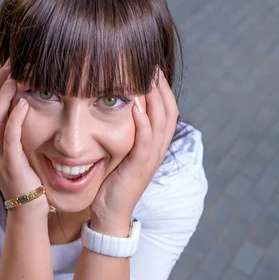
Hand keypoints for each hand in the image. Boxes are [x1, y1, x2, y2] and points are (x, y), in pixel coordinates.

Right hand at [0, 60, 49, 214]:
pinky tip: (22, 102)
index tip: (9, 64)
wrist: (29, 209)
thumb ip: (20, 130)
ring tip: (14, 75)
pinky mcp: (9, 163)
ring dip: (5, 94)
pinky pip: (9, 136)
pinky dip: (14, 118)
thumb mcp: (22, 150)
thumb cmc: (29, 178)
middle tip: (11, 61)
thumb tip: (29, 106)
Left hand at [89, 70, 178, 234]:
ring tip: (149, 77)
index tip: (152, 68)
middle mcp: (157, 150)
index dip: (163, 89)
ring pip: (161, 124)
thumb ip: (126, 135)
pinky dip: (143, 124)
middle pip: (169, 112)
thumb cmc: (112, 183)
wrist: (109, 214)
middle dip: (162, 87)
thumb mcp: (122, 154)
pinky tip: (137, 108)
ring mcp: (150, 160)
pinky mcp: (139, 168)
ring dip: (155, 99)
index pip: (166, 111)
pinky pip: (145, 143)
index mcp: (154, 146)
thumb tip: (120, 111)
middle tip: (153, 65)